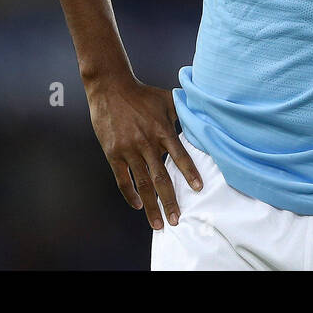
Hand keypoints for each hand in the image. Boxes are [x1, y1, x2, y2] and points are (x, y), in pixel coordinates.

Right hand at [85, 74, 201, 228]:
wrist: (111, 88)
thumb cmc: (142, 94)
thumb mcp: (167, 100)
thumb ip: (183, 113)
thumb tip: (201, 121)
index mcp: (162, 130)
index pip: (179, 156)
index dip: (189, 173)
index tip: (198, 189)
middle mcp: (146, 143)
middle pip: (160, 178)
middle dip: (169, 201)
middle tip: (177, 219)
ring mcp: (129, 150)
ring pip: (142, 184)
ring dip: (151, 206)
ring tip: (158, 223)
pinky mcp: (113, 153)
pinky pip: (122, 179)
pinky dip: (130, 195)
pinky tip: (138, 206)